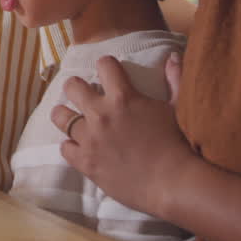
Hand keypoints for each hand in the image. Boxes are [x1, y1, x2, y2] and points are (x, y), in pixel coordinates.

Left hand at [50, 53, 194, 216]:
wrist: (174, 184)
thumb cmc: (179, 144)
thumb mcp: (178, 108)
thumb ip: (174, 79)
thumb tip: (172, 56)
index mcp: (123, 98)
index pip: (104, 65)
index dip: (107, 66)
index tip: (109, 73)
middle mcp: (101, 114)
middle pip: (72, 87)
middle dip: (76, 87)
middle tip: (83, 95)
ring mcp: (90, 139)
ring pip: (60, 117)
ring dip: (65, 115)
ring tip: (71, 118)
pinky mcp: (86, 162)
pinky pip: (64, 148)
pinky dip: (71, 146)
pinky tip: (80, 147)